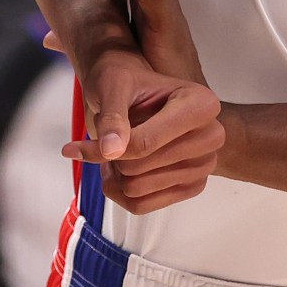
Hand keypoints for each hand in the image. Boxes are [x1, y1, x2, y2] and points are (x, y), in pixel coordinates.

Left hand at [67, 46, 223, 212]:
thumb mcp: (112, 86)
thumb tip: (111, 151)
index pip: (145, 143)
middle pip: (140, 169)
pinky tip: (117, 168)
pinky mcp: (193, 186)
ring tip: (112, 149)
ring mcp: (205, 164)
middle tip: (103, 140)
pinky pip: (143, 206)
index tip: (74, 147)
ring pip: (138, 190)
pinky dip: (120, 192)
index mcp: (201, 104)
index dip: (107, 146)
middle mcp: (212, 136)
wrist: (134, 91)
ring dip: (113, 174)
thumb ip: (112, 116)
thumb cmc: (123, 80)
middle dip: (111, 158)